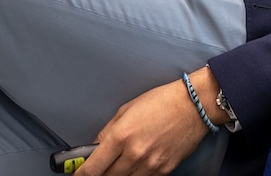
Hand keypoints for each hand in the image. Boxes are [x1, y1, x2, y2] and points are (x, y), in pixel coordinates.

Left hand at [77, 69, 223, 175]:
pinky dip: (136, 175)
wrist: (193, 106)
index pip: (93, 166)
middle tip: (99, 168)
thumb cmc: (161, 101)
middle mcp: (134, 153)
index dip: (81, 174)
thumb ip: (109, 131)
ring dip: (118, 175)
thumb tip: (95, 148)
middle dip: (100, 174)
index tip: (77, 175)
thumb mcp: (127, 109)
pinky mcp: (164, 171)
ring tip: (120, 165)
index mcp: (121, 135)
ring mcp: (150, 164)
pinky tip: (137, 166)